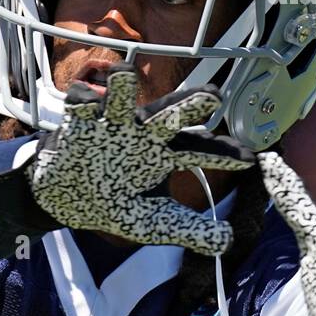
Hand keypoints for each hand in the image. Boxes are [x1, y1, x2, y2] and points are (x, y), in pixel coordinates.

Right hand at [26, 65, 254, 255]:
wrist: (66, 197)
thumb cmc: (115, 202)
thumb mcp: (154, 223)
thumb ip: (190, 230)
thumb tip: (228, 240)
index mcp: (164, 153)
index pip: (199, 150)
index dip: (222, 154)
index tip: (249, 160)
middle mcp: (142, 132)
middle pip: (170, 114)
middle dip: (190, 103)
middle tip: (212, 96)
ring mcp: (111, 124)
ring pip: (120, 96)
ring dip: (121, 84)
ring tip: (123, 75)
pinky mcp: (79, 122)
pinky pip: (80, 103)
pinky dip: (82, 100)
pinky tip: (86, 104)